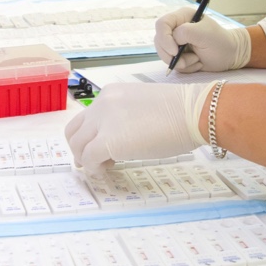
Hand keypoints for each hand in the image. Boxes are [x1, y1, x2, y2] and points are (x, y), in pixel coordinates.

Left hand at [65, 81, 213, 174]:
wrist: (191, 113)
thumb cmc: (179, 112)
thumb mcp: (142, 106)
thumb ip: (124, 117)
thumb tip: (119, 137)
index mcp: (111, 93)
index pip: (86, 116)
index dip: (89, 135)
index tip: (97, 148)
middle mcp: (101, 104)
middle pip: (74, 130)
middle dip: (79, 148)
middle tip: (92, 161)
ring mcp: (103, 122)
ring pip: (77, 145)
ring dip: (86, 160)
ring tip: (104, 167)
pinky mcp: (107, 141)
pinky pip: (89, 159)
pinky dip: (94, 169)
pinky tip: (106, 171)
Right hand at [155, 7, 250, 72]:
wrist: (230, 55)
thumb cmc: (220, 41)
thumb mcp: (204, 33)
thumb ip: (185, 32)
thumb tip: (173, 41)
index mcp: (181, 17)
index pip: (162, 25)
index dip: (165, 39)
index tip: (175, 51)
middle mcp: (176, 29)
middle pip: (159, 41)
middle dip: (171, 55)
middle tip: (185, 62)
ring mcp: (176, 43)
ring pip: (164, 55)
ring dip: (180, 62)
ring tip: (197, 60)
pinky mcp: (178, 55)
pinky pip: (173, 64)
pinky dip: (185, 67)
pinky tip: (197, 63)